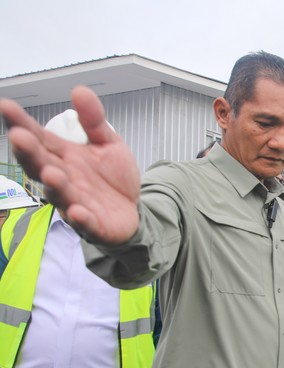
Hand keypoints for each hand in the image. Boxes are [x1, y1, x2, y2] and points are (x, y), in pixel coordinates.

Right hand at [0, 87, 140, 244]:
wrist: (133, 210)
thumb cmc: (113, 178)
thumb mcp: (108, 143)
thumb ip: (94, 121)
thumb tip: (79, 89)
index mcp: (64, 156)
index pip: (39, 138)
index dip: (21, 124)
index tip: (5, 106)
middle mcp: (63, 178)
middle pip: (41, 165)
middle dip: (29, 153)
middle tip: (19, 137)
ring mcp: (75, 202)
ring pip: (59, 194)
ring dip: (54, 185)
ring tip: (50, 172)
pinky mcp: (93, 224)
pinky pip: (85, 223)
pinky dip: (81, 218)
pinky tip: (78, 211)